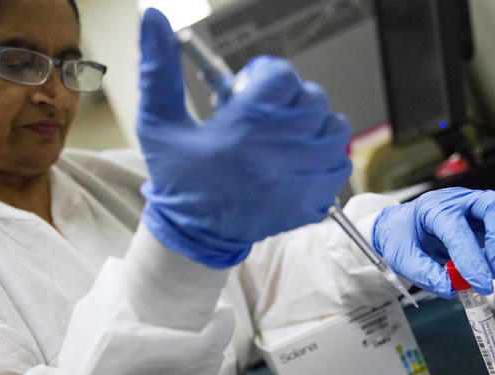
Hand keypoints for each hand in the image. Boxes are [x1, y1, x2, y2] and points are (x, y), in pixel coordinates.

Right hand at [136, 9, 351, 267]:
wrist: (196, 233)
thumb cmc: (180, 179)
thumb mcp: (160, 124)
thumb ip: (159, 70)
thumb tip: (154, 18)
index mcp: (247, 125)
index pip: (282, 75)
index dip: (265, 76)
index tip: (250, 89)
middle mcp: (282, 149)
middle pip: (311, 97)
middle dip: (288, 99)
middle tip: (263, 116)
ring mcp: (304, 176)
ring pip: (334, 126)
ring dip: (313, 125)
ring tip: (285, 137)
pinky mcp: (316, 199)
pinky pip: (340, 161)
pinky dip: (325, 157)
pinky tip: (297, 162)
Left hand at [371, 187, 494, 297]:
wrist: (404, 225)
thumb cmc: (403, 235)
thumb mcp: (401, 256)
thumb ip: (424, 273)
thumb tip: (451, 288)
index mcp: (434, 207)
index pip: (458, 228)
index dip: (472, 257)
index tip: (481, 284)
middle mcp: (460, 201)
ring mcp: (478, 208)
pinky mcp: (490, 220)